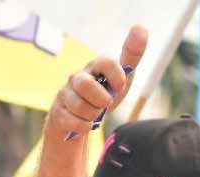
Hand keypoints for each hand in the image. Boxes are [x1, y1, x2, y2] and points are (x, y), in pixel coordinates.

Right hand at [44, 25, 147, 140]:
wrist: (82, 119)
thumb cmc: (104, 94)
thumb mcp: (121, 79)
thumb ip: (131, 56)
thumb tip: (141, 27)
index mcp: (95, 67)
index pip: (106, 61)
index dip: (117, 76)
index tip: (119, 86)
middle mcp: (77, 77)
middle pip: (86, 85)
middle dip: (102, 99)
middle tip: (106, 103)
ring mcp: (65, 94)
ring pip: (81, 107)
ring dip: (94, 115)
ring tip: (94, 113)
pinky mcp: (58, 112)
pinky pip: (73, 122)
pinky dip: (84, 126)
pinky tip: (85, 123)